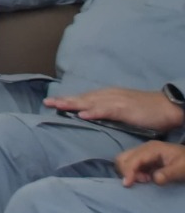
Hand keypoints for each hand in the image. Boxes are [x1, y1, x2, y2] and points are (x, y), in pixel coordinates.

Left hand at [43, 88, 184, 133]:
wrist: (168, 107)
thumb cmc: (147, 110)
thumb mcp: (123, 110)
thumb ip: (108, 112)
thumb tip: (93, 115)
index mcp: (108, 96)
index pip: (83, 98)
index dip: (67, 100)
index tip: (50, 102)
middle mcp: (109, 96)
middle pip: (82, 98)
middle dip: (63, 100)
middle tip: (45, 103)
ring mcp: (116, 101)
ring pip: (89, 102)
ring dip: (72, 104)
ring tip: (56, 105)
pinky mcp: (125, 109)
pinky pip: (106, 110)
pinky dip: (94, 112)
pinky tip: (82, 114)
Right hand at [117, 141, 184, 185]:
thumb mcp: (181, 168)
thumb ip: (168, 174)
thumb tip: (154, 180)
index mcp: (152, 149)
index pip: (132, 159)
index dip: (127, 171)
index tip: (127, 185)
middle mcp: (143, 148)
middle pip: (122, 157)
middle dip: (126, 171)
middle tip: (142, 181)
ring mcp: (142, 152)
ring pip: (124, 160)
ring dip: (128, 172)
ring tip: (144, 180)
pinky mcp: (143, 158)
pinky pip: (130, 164)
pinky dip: (132, 173)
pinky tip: (145, 178)